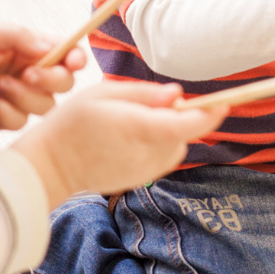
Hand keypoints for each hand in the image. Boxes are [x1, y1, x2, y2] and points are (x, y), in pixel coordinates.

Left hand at [0, 24, 80, 129]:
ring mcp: (16, 99)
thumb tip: (50, 48)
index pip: (65, 56)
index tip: (73, 61)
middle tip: (29, 73)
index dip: (76, 59)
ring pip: (44, 107)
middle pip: (63, 85)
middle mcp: (28, 75)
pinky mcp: (1, 119)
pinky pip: (19, 122)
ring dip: (25, 96)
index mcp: (30, 50)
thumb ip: (21, 36)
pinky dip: (7, 112)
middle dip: (51, 80)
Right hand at [13, 81, 225, 205]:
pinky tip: (129, 140)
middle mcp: (146, 153)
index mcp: (136, 127)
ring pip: (176, 146)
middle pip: (184, 133)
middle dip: (178, 116)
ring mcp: (145, 171)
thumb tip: (178, 95)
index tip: (222, 103)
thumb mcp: (103, 93)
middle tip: (147, 105)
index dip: (210, 114)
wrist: (51, 165)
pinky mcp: (141, 180)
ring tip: (132, 123)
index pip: (186, 125)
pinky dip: (157, 145)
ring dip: (167, 132)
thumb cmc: (72, 122)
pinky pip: (163, 157)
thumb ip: (144, 94)